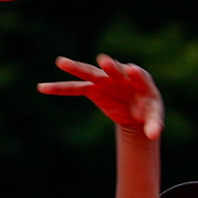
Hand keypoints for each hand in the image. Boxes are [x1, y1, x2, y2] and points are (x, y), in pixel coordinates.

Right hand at [37, 55, 163, 139]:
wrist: (136, 111)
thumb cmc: (148, 111)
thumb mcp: (154, 119)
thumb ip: (154, 125)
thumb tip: (154, 135)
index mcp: (140, 80)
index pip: (138, 75)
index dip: (135, 73)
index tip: (131, 70)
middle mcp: (121, 76)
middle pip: (114, 70)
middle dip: (110, 67)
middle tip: (103, 61)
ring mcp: (106, 81)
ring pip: (90, 74)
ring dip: (76, 68)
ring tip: (60, 62)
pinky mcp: (93, 89)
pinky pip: (75, 88)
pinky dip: (60, 88)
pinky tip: (43, 88)